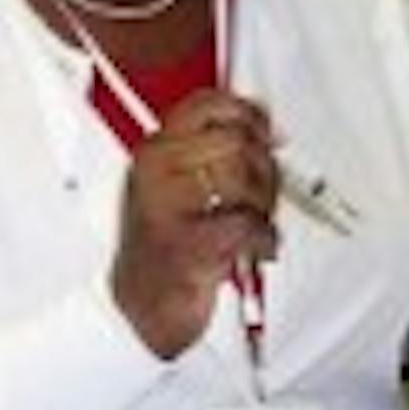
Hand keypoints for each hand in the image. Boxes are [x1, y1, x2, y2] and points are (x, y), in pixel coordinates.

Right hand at [111, 88, 278, 358]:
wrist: (143, 305)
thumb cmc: (165, 244)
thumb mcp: (178, 182)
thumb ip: (214, 148)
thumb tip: (264, 125)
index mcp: (154, 150)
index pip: (207, 104)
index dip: (247, 113)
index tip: (265, 131)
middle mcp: (156, 171)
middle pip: (237, 141)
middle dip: (263, 169)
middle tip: (261, 195)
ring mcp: (168, 206)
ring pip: (245, 179)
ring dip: (264, 206)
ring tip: (254, 223)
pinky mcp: (188, 243)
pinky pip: (249, 224)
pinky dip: (265, 239)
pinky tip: (256, 247)